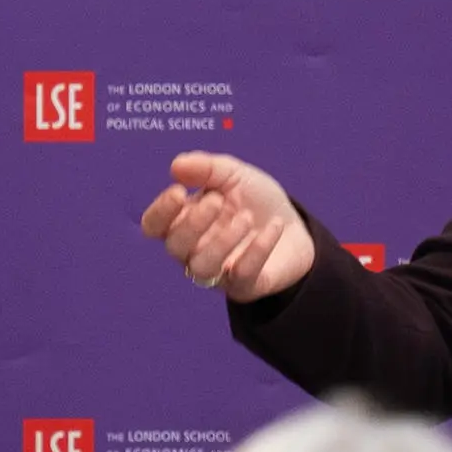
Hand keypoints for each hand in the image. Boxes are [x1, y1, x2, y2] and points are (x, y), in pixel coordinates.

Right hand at [138, 151, 315, 301]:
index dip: (160, 211)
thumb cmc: (256, 201)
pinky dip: (257, 250)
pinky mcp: (244, 286)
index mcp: (184, 220)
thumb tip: (175, 165)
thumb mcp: (234, 175)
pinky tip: (273, 228)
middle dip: (193, 223)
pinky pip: (241, 275)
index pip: (154, 225)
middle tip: (217, 201)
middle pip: (174, 247)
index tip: (179, 192)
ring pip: (202, 267)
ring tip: (247, 217)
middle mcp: (194, 249)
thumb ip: (206, 168)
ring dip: (222, 240)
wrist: (297, 227)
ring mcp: (218, 271)